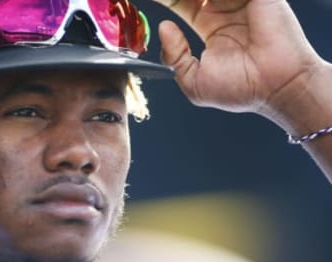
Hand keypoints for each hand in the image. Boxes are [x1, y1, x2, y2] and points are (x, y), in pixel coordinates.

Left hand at [154, 0, 323, 115]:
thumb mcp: (194, 82)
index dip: (166, 1)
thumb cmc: (241, 90)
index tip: (148, 0)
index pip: (180, 3)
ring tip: (179, 2)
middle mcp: (223, 9)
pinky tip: (204, 2)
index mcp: (209, 26)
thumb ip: (174, 57)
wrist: (276, 87)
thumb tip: (163, 28)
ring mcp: (240, 0)